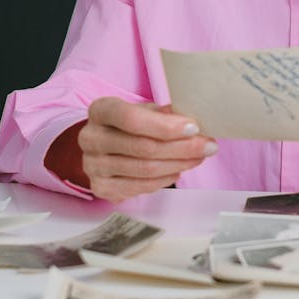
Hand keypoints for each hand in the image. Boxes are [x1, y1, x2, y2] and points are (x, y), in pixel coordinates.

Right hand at [45, 98, 216, 201]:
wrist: (105, 145)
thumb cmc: (130, 125)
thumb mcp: (144, 111)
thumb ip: (165, 115)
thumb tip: (195, 126)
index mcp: (101, 110)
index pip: (131, 119)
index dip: (166, 126)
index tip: (194, 128)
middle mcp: (91, 138)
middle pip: (143, 147)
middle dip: (182, 148)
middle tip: (208, 146)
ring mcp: (93, 165)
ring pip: (145, 169)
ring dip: (179, 164)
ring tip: (199, 157)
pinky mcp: (101, 188)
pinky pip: (140, 187)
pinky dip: (165, 179)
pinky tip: (178, 170)